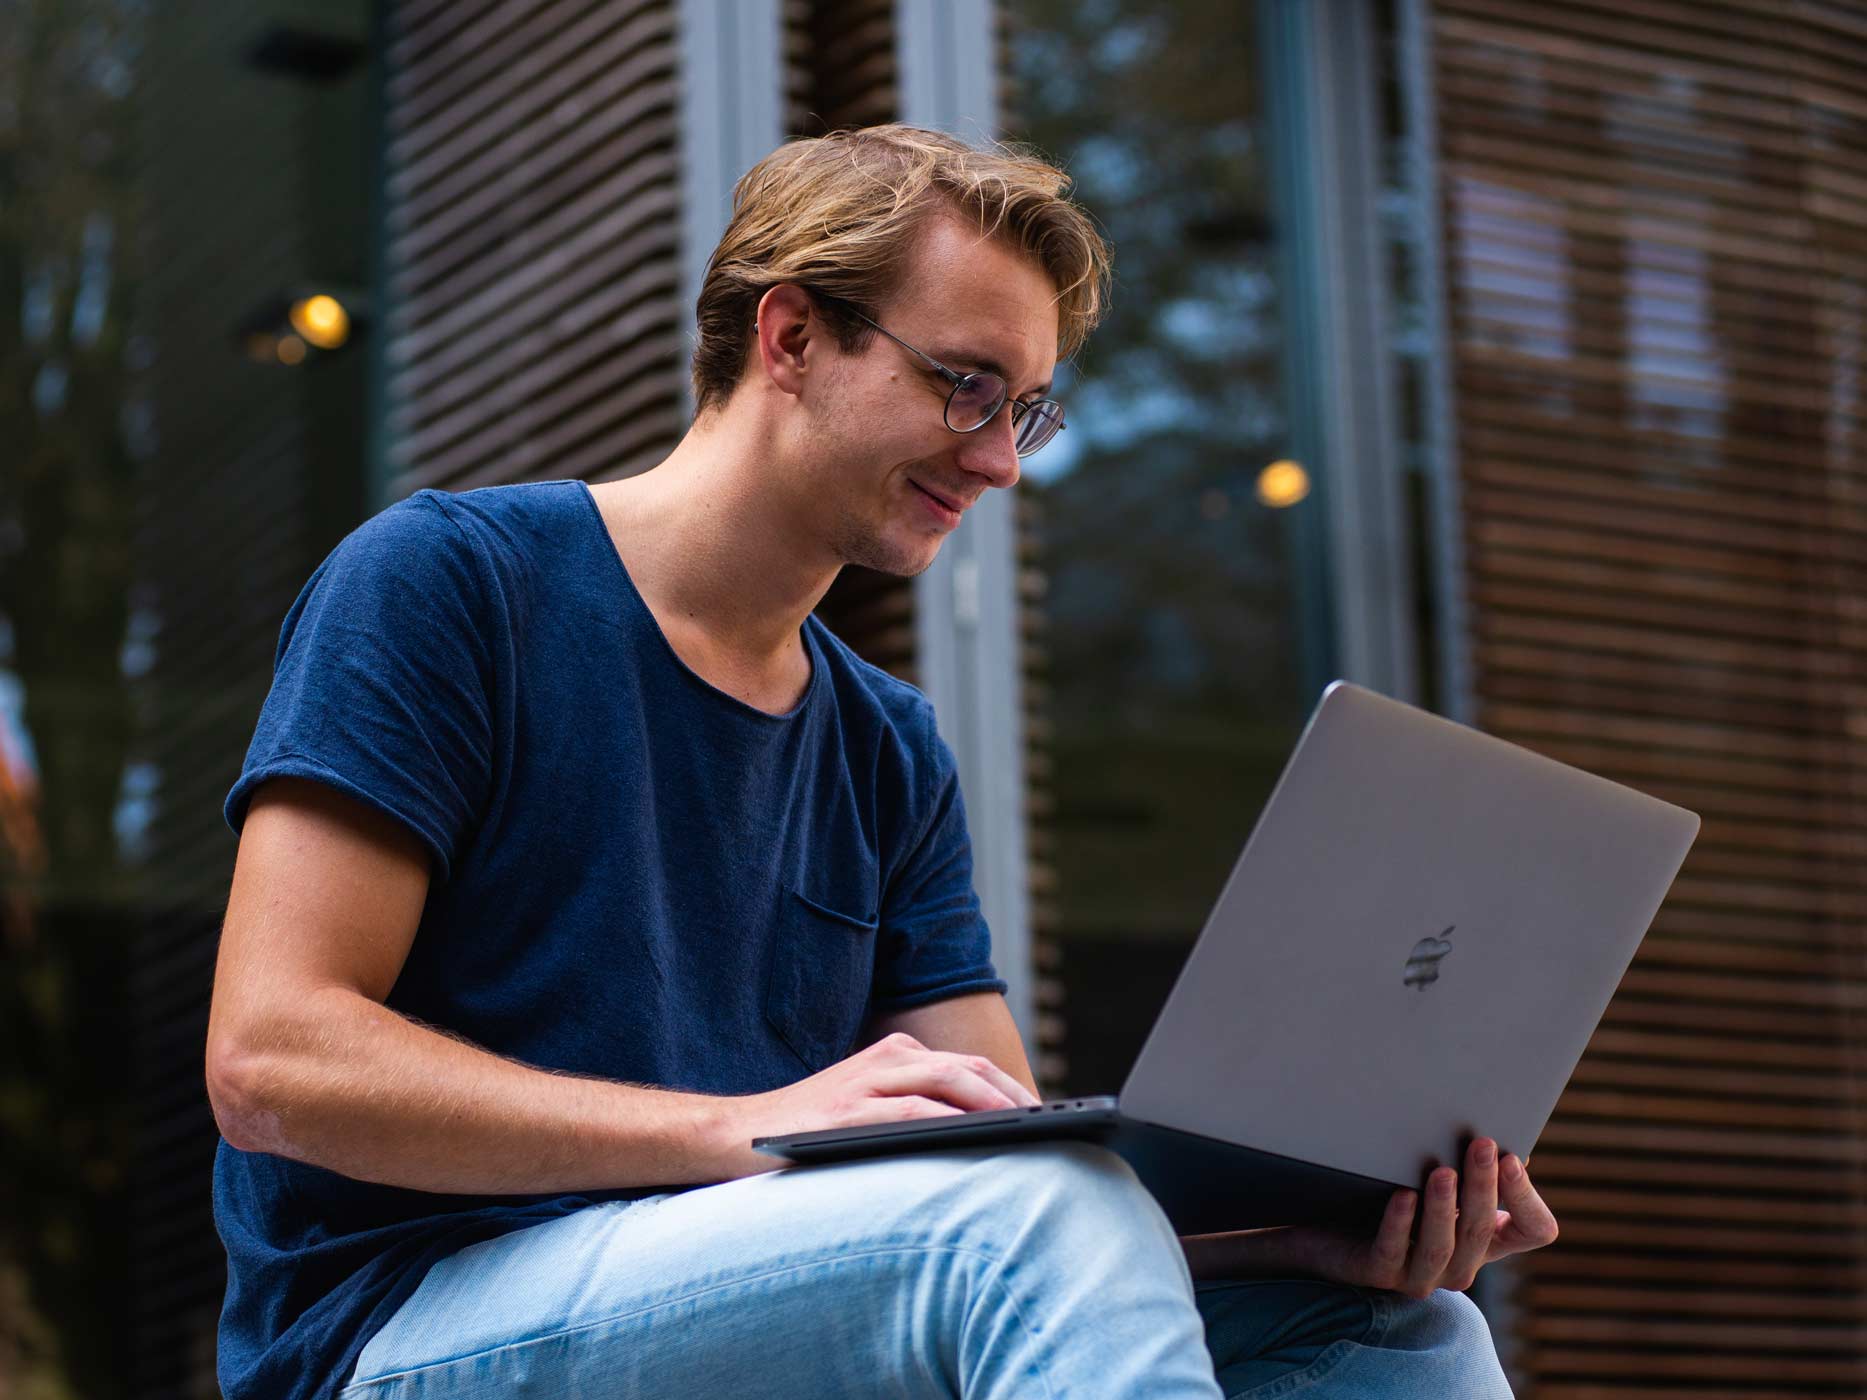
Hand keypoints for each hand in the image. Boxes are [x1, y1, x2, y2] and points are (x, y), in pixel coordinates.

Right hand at [706, 1032, 1040, 1180]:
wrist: (736, 1135)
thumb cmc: (809, 1131)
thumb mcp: (868, 1109)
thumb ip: (914, 1109)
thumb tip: (981, 1136)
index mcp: (895, 1055)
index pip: (969, 1067)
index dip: (1011, 1089)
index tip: (1045, 1116)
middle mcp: (886, 1059)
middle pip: (969, 1069)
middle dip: (1014, 1096)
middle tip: (1050, 1124)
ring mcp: (866, 1082)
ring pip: (948, 1081)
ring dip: (993, 1103)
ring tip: (1026, 1128)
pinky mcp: (848, 1111)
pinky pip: (910, 1110)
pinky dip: (948, 1120)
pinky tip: (975, 1134)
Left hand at [1181, 1137, 1559, 1295]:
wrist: (1316, 1222)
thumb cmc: (1383, 1186)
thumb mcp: (1431, 1170)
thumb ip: (1464, 1156)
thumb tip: (1495, 1114)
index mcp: (1484, 1238)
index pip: (1535, 1230)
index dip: (1527, 1196)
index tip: (1513, 1154)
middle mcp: (1460, 1262)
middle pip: (1485, 1229)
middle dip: (1483, 1184)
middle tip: (1481, 1143)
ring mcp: (1419, 1274)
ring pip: (1443, 1247)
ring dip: (1445, 1206)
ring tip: (1441, 1168)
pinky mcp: (1378, 1273)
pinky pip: (1393, 1251)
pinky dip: (1399, 1223)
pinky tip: (1402, 1196)